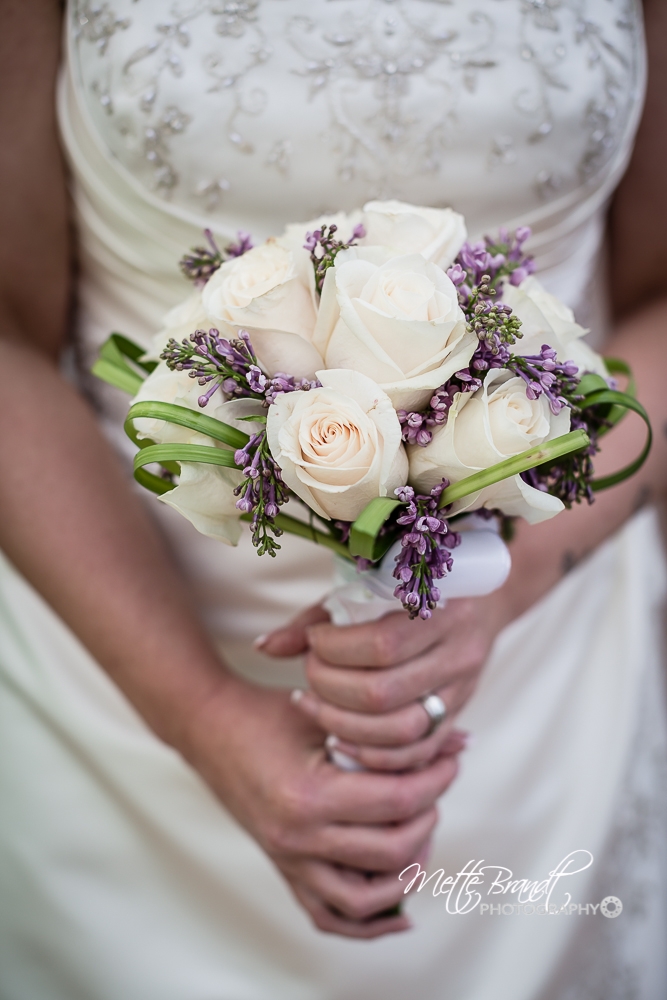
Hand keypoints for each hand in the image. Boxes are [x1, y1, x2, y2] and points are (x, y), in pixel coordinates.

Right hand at [180, 673, 459, 937]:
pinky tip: (399, 910)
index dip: (435, 782)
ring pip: (365, 900)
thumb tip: (459, 738)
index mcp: (308, 796)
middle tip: (437, 788)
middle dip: (428, 819)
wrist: (208, 728)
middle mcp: (297, 838)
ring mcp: (288, 860)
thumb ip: (391, 729)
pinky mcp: (283, 868)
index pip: (395, 803)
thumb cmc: (264, 713)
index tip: (450, 761)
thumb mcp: (327, 712)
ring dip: (405, 872)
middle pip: (390, 853)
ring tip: (421, 835)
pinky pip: (329, 916)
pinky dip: (368, 922)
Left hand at [261, 594, 508, 770]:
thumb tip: (264, 647)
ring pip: (402, 731)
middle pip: (385, 694)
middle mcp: (459, 652)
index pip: (381, 645)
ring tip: (315, 706)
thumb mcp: (367, 589)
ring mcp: (463, 689)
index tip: (314, 642)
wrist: (483, 599)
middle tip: (310, 675)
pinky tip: (340, 737)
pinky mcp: (458, 717)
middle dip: (332, 689)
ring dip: (346, 725)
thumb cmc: (412, 589)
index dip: (335, 651)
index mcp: (441, 608)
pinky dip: (372, 754)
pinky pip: (416, 753)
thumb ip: (316, 619)